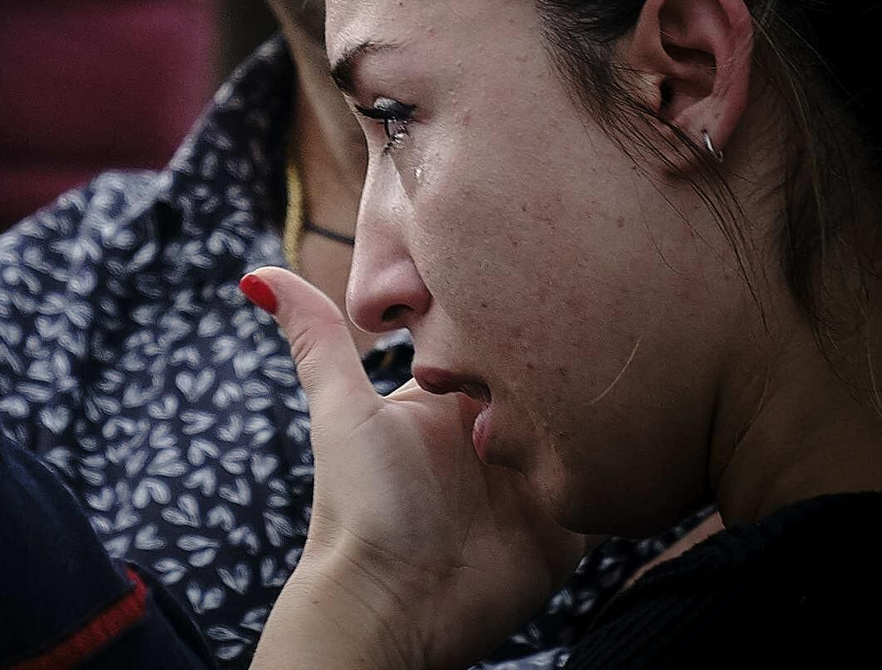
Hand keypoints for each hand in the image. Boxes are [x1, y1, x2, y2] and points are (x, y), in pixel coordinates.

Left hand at [244, 267, 585, 669]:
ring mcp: (533, 471)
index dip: (510, 307)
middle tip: (578, 341)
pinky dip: (619, 460)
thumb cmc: (359, 509)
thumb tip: (256, 275)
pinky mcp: (567, 517)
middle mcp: (493, 426)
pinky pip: (609, 476)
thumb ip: (317, 340)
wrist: (393, 607)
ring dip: (596, 405)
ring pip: (585, 418)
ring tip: (603, 387)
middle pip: (546, 371)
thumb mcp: (343, 411)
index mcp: (445, 394)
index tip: (532, 275)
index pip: (492, 331)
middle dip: (565, 355)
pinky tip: (625, 436)